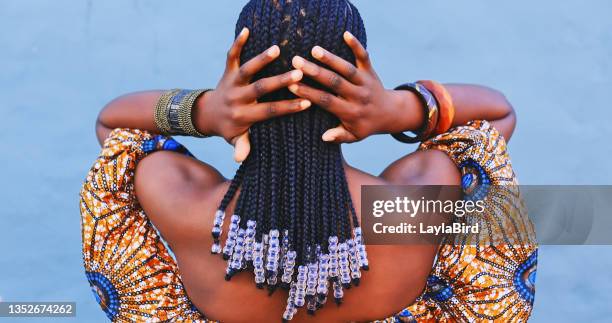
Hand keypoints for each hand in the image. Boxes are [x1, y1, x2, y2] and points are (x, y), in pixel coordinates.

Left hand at [197, 28, 311, 161]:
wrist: (207, 114)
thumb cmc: (229, 129)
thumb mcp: (235, 140)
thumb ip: (241, 146)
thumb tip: (240, 158)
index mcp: (243, 116)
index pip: (268, 111)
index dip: (287, 107)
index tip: (306, 102)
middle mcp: (237, 98)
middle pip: (259, 88)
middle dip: (279, 81)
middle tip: (298, 73)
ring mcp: (231, 83)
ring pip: (246, 70)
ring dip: (260, 59)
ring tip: (277, 49)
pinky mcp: (227, 71)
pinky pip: (230, 56)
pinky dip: (237, 43)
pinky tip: (246, 30)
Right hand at [288, 31, 417, 142]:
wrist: (390, 113)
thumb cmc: (365, 125)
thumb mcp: (354, 136)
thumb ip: (339, 136)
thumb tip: (324, 137)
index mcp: (350, 112)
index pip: (327, 102)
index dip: (310, 93)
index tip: (292, 85)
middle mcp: (358, 96)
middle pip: (335, 82)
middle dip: (315, 72)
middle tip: (296, 62)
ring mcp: (365, 82)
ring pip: (347, 69)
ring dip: (331, 58)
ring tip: (314, 49)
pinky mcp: (370, 71)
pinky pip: (364, 56)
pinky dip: (356, 45)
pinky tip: (345, 33)